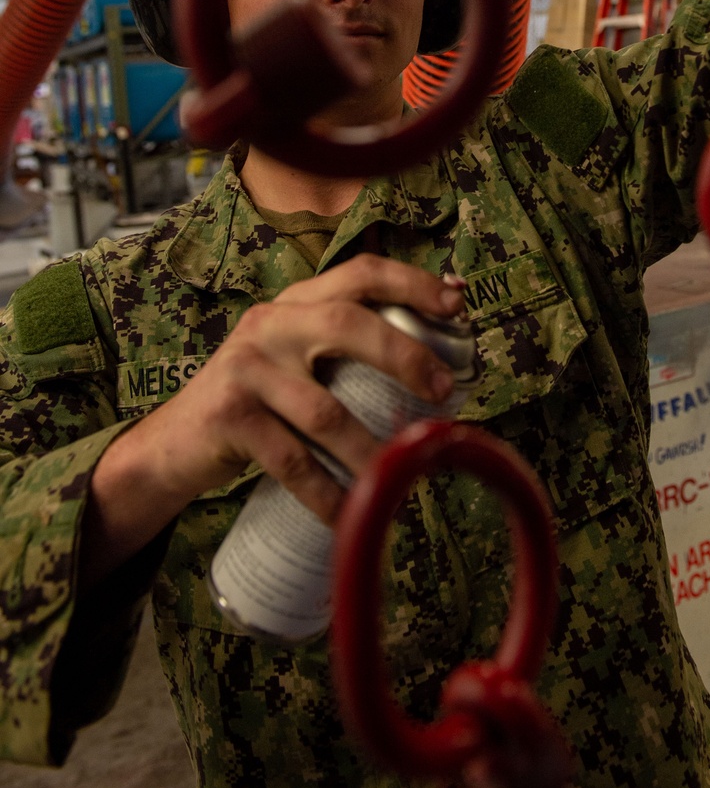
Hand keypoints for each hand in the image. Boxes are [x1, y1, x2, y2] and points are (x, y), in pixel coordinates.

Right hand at [81, 258, 466, 591]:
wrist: (175, 444)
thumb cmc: (257, 401)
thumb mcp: (294, 356)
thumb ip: (344, 347)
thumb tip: (435, 354)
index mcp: (296, 303)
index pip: (359, 273)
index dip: (411, 282)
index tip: (457, 301)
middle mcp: (270, 324)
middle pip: (347, 324)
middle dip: (404, 355)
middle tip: (444, 391)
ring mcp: (246, 368)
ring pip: (325, 410)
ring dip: (372, 450)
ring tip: (405, 478)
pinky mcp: (230, 417)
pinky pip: (292, 462)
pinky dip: (328, 493)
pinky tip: (352, 514)